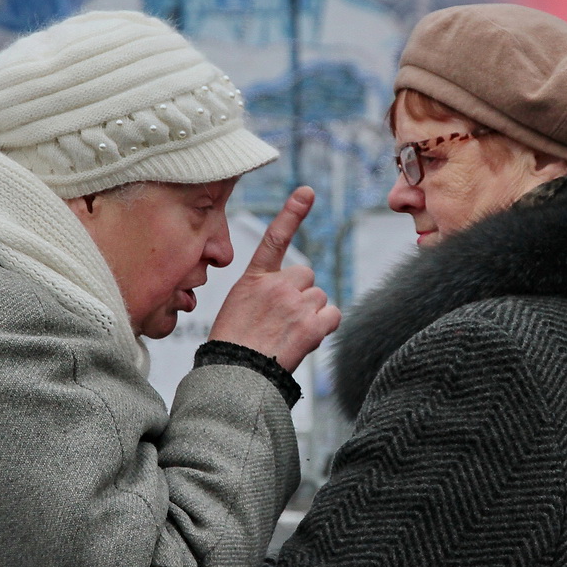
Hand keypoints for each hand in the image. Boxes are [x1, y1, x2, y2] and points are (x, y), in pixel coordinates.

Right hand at [210, 186, 340, 371]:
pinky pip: (333, 315)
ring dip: (311, 313)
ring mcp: (295, 304)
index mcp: (254, 278)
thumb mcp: (238, 306)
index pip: (275, 238)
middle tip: (280, 319)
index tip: (307, 192)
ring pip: (319, 297)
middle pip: (307, 276)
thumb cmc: (233, 344)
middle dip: (300, 294)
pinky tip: (304, 339)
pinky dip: (324, 326)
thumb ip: (265, 291)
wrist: (236, 374)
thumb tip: (293, 293)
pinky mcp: (311, 326)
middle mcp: (277, 285)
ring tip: (287, 334)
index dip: (292, 213)